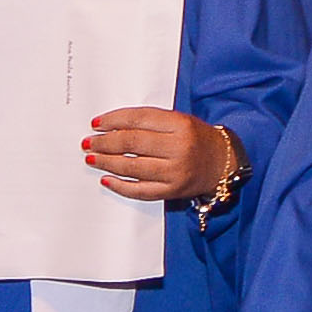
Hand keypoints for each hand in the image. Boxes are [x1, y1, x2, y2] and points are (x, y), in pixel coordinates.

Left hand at [86, 107, 236, 202]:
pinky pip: (141, 190)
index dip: (113, 121)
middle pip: (132, 143)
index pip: (138, 119)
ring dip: (107, 163)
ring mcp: (175, 172)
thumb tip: (111, 127)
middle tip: (89, 143)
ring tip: (92, 159)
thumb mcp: (179, 121)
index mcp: (180, 125)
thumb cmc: (196, 138)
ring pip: (132, 167)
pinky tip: (107, 179)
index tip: (96, 124)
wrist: (223, 163)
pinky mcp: (172, 191)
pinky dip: (121, 186)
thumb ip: (150, 122)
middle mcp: (179, 148)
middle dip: (105, 143)